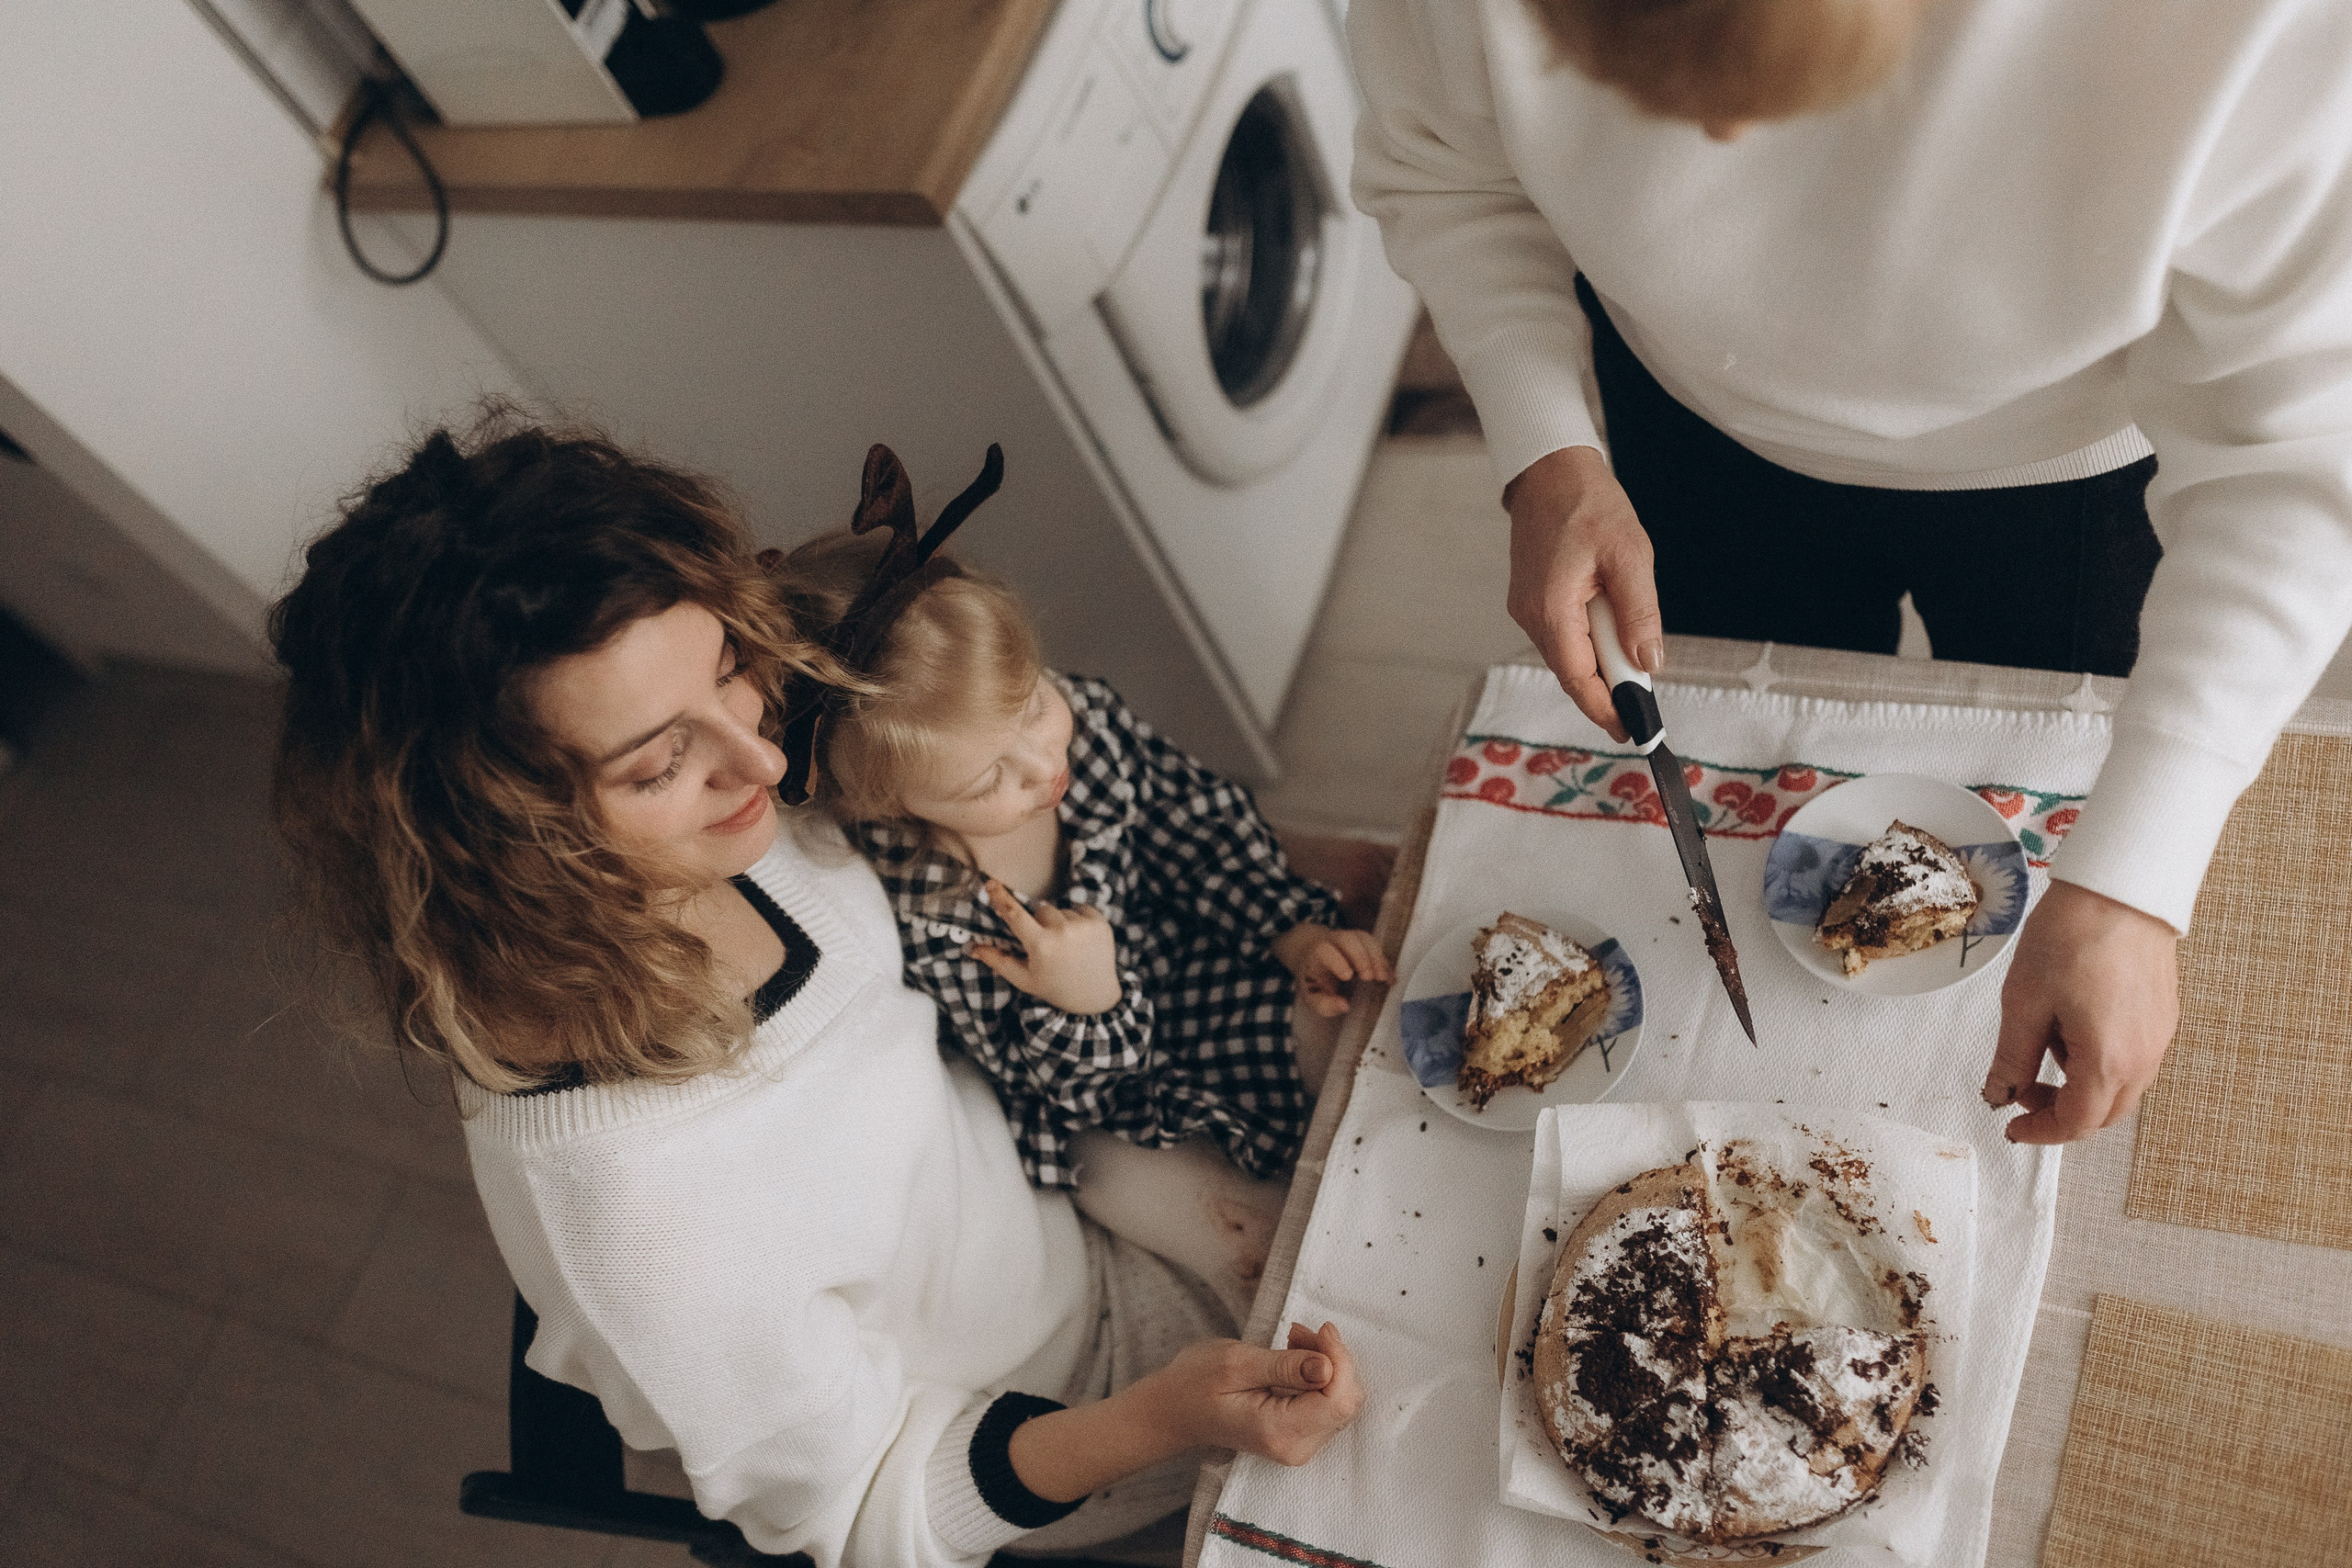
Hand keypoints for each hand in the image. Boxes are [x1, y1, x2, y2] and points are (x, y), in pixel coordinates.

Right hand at [971, 880, 1122, 1014]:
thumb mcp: (1024, 979)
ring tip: (1067, 947)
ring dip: (1060, 923)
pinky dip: (1078, 920)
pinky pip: (1081, 909)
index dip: (1001, 897)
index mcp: (1042, 946)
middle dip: (1040, 923)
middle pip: (1041, 910)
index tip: (991, 883)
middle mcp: (1063, 932)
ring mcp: (1084, 926)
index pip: (1016, 915)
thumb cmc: (1054, 988)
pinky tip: (1081, 941)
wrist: (1095, 997)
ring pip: (1061, 910)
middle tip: (1048, 946)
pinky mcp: (1101, 922)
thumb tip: (973, 948)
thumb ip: (998, 961)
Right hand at [1147, 1322, 1366, 1466]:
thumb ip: (1285, 1367)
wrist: (1173, 1411)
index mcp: (1278, 1432)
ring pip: (1340, 1401)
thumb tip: (1328, 1367)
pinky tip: (1294, 1356)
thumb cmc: (1195, 1383)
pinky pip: (1327, 1404)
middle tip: (1298, 1332)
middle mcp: (1294, 1448)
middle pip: (1345, 1402)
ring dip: (1326, 1363)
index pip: (1338, 1400)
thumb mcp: (1236, 1363)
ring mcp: (1298, 1446)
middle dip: (1333, 1359)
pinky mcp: (1299, 1436)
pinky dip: (1319, 1374)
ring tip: (1291, 1340)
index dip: (1339, 1359)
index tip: (1319, 1329)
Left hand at [1272, 923, 1393, 1017]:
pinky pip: (1376, 946)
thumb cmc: (1314, 979)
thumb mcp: (1312, 995)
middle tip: (1369, 977)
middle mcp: (1334, 941)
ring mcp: (1351, 938)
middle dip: (1361, 956)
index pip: (1325, 950)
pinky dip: (1385, 962)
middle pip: (1348, 939)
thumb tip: (1344, 1006)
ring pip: (1364, 940)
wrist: (1313, 955)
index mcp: (1317, 952)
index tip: (1348, 977)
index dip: (1337, 961)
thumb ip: (1324, 1004)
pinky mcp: (1364, 942)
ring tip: (1384, 978)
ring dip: (1377, 958)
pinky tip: (1391, 979)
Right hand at [1503, 445, 1661, 742]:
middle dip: (1610, 689)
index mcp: (1551, 610)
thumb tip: (1648, 663)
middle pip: (1573, 673)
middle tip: (1646, 701)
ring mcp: (1528, 610)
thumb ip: (1639, 613)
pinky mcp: (1533, 601)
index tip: (1634, 731)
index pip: (1579, 680)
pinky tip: (1612, 628)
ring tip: (1634, 654)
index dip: (1606, 710)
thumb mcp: (1630, 554)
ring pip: (1570, 655)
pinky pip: (1565, 635)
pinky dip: (1591, 642)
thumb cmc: (1589, 504)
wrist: (1550, 470)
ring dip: (1602, 661)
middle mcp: (1531, 617)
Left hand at [1982, 879, 2180, 1141]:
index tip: (2013, 1127)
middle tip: (2020, 1088)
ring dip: (2078, 1086)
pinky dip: (2099, 1061)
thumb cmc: (2073, 936)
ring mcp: (2159, 1038)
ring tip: (2044, 1040)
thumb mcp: (2024, 1002)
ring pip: (2119, 1089)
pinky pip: (2132, 1060)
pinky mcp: (2162, 1018)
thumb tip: (1999, 1093)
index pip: (2077, 1123)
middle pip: (2103, 1114)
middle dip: (2060, 1112)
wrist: (2120, 890)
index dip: (2041, 1132)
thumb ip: (2011, 1058)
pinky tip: (2072, 1023)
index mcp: (2109, 1061)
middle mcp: (2144, 1057)